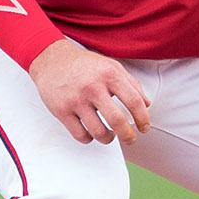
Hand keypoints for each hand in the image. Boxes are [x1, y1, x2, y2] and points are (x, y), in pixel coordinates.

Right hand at [27, 39, 151, 145]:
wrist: (52, 59)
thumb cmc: (84, 65)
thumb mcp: (111, 67)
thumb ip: (131, 84)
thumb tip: (146, 104)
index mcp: (109, 75)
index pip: (133, 101)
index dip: (143, 118)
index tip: (144, 127)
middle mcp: (93, 87)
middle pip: (117, 120)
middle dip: (128, 135)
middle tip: (131, 139)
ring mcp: (76, 100)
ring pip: (98, 132)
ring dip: (108, 139)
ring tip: (110, 135)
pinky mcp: (61, 110)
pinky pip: (80, 135)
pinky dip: (89, 139)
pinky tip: (92, 133)